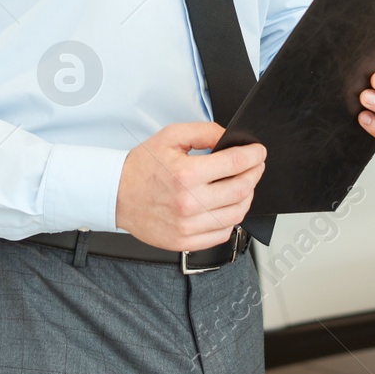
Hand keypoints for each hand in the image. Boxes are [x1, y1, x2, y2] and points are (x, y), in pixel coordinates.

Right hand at [115, 121, 264, 251]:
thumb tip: (229, 137)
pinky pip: (222, 233)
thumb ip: (203, 132)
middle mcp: (189, 202)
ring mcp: (188, 225)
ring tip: (243, 186)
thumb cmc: (141, 167)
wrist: (115, 195)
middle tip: (255, 166)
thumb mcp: (171, 136)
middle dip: (255, 174)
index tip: (259, 152)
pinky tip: (227, 206)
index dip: (254, 156)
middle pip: (241, 190)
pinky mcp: (185, 241)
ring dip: (247, 197)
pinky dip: (232, 219)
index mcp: (186, 174)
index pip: (235, 164)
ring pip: (236, 214)